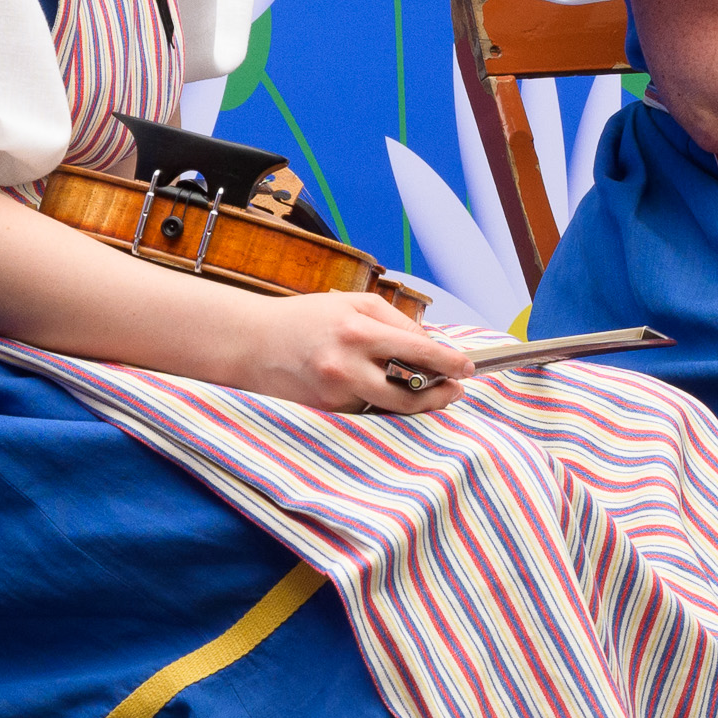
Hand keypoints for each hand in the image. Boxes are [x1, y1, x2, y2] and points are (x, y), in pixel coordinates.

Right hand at [228, 291, 475, 414]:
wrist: (250, 344)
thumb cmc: (305, 319)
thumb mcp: (352, 304)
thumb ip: (395, 322)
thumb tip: (431, 347)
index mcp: (356, 331)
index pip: (417, 351)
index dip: (449, 362)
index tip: (467, 368)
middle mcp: (345, 366)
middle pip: (409, 393)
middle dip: (439, 394)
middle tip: (454, 391)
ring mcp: (334, 394)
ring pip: (389, 406)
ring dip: (410, 400)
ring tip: (422, 389)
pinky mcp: (324, 413)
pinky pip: (365, 411)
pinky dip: (377, 402)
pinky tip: (373, 388)